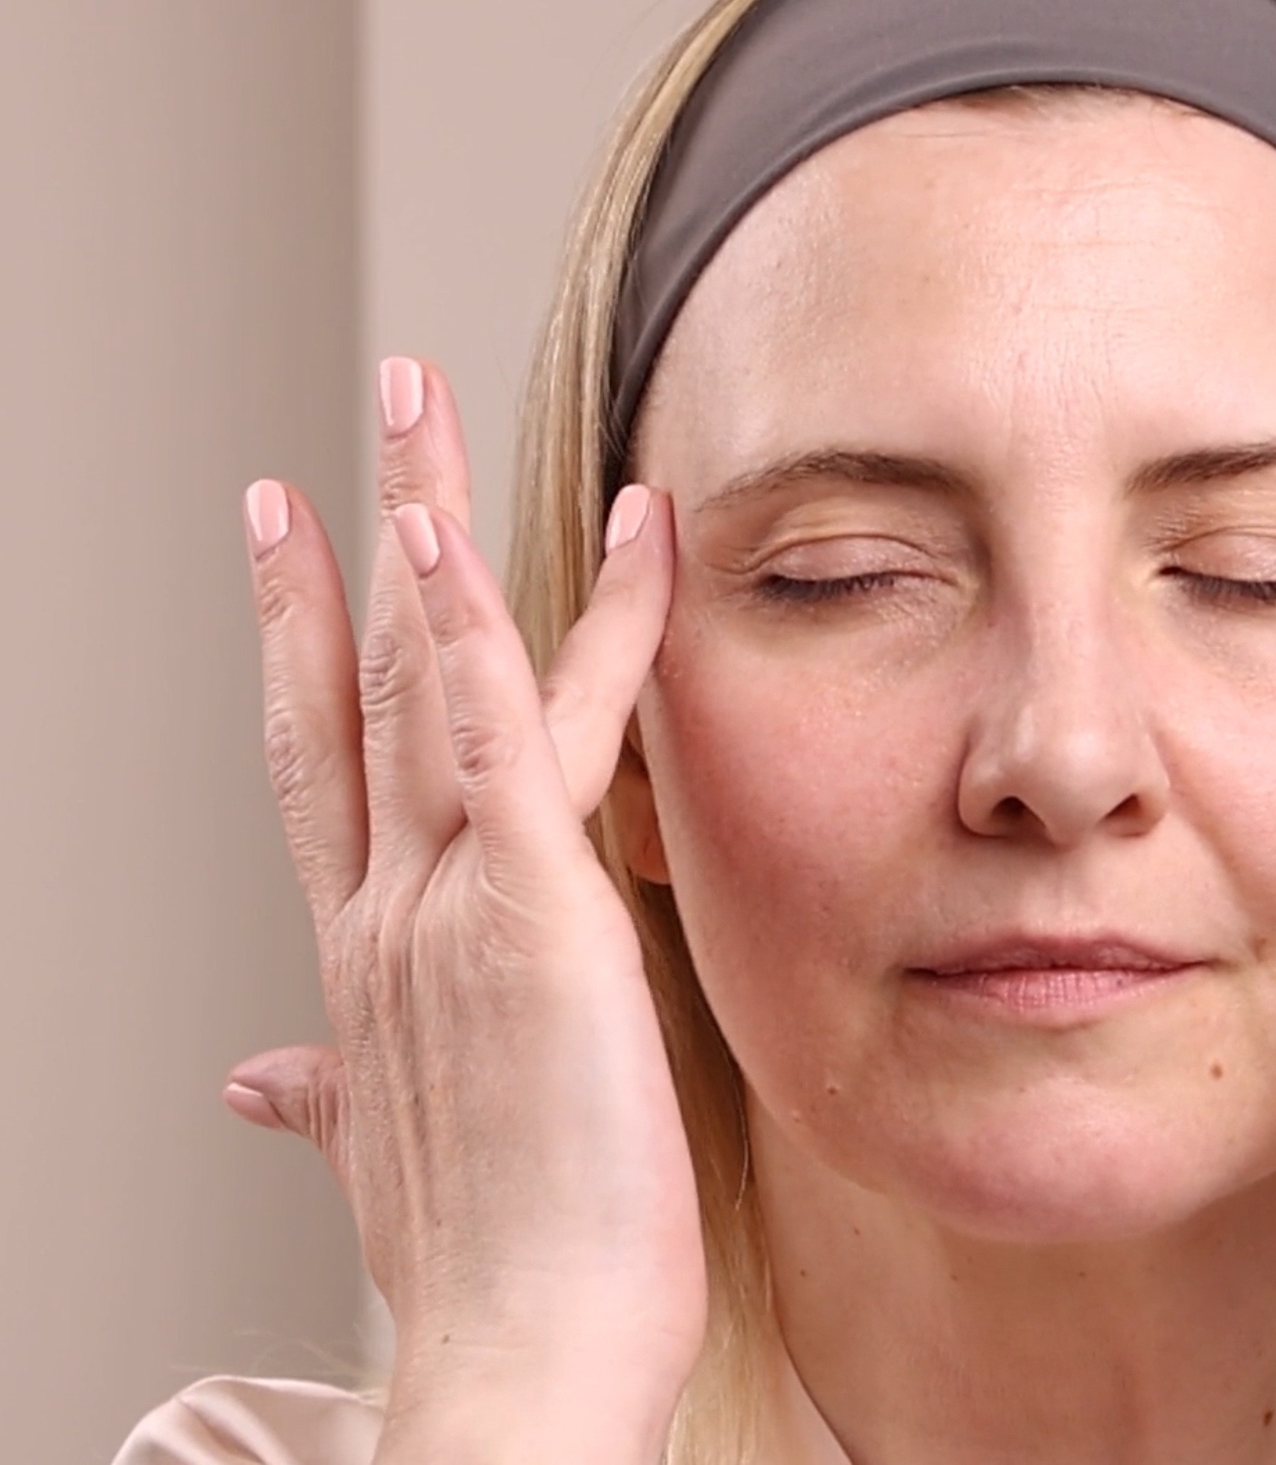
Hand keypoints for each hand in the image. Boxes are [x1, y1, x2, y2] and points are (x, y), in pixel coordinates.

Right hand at [225, 359, 704, 1459]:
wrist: (519, 1363)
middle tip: (363, 423)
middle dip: (359, 542)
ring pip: (426, 680)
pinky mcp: (527, 915)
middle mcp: (389, 907)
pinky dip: (468, 639)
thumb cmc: (482, 1256)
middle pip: (359, 685)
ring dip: (421, 530)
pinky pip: (490, 745)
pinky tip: (455, 547)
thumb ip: (325, 1090)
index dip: (300, 643)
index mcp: (368, 953)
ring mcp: (447, 902)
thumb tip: (251, 1082)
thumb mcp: (384, 1151)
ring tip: (414, 409)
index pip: (322, 764)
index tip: (295, 545)